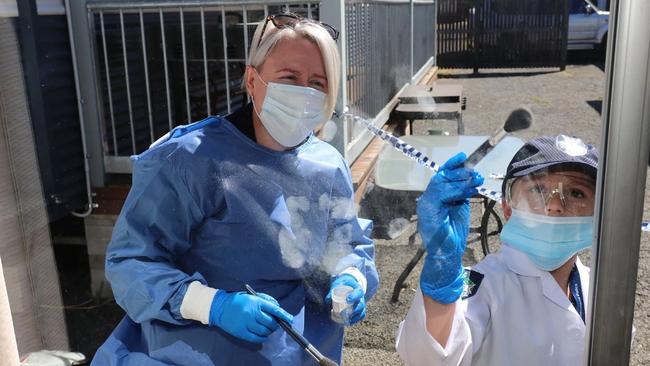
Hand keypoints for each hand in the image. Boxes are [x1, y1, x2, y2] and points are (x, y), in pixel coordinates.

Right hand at [209, 291, 292, 342]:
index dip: (284, 315)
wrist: (219, 307)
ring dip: (270, 331)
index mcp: (255, 302)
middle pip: (271, 322)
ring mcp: (246, 323)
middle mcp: (251, 312)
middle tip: (277, 324)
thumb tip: (278, 307)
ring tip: (269, 329)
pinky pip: (256, 338)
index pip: (274, 309)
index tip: (290, 319)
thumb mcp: (251, 296)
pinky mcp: (241, 332)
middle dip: (276, 324)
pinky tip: (264, 336)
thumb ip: (265, 300)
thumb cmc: (238, 300)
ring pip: (265, 331)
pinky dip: (263, 338)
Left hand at [325, 274, 365, 324]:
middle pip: (361, 305)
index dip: (354, 297)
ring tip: (346, 320)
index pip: (358, 293)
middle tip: (344, 313)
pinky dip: (355, 320)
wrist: (351, 283)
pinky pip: (361, 316)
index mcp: (357, 289)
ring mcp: (361, 304)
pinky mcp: (360, 309)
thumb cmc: (343, 283)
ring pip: (361, 312)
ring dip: (354, 317)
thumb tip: (327, 300)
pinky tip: (349, 323)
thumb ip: (333, 290)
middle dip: (354, 310)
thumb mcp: (338, 284)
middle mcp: (361, 297)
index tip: (347, 299)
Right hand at [417, 153, 482, 303]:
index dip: (452, 165)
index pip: (442, 175)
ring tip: (475, 180)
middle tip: (476, 174)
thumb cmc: (453, 233)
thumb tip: (471, 179)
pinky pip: (440, 195)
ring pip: (440, 183)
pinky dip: (455, 191)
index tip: (464, 158)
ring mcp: (426, 205)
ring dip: (460, 180)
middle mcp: (428, 198)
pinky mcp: (428, 211)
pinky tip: (468, 192)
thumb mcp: (460, 207)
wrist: (447, 253)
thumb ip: (461, 193)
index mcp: (435, 197)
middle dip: (460, 173)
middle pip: (441, 177)